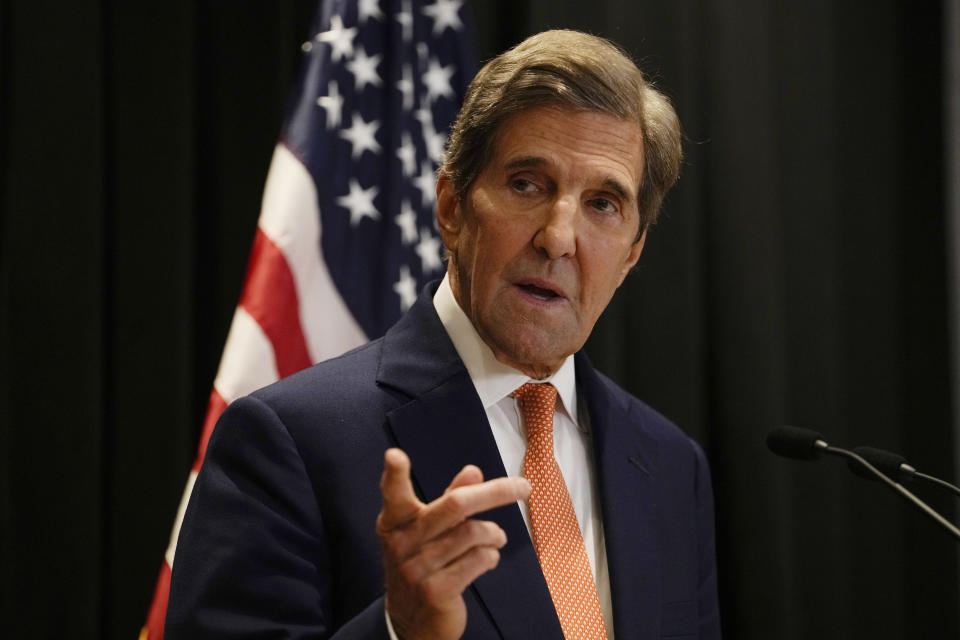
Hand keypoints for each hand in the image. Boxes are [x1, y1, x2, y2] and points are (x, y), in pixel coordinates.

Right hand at [377, 448, 530, 639]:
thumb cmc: (423, 565)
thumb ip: (449, 499)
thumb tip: (473, 471)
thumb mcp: (428, 532)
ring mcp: (417, 569)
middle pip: (454, 505)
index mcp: (394, 522)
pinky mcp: (436, 591)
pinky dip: (491, 556)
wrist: (411, 623)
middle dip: (495, 492)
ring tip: (496, 538)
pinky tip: (488, 559)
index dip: (394, 475)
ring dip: (494, 534)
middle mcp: (402, 543)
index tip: (394, 456)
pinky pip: (478, 560)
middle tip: (524, 486)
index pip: (393, 495)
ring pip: (473, 533)